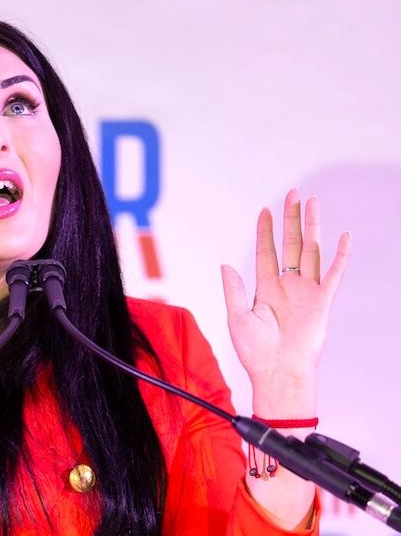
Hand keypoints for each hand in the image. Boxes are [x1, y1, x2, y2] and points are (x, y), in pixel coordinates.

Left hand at [220, 190, 350, 414]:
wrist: (278, 373)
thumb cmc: (256, 352)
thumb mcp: (237, 317)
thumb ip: (234, 290)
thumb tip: (225, 265)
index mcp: (266, 289)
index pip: (266, 252)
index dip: (265, 231)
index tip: (265, 210)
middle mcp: (288, 286)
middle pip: (290, 245)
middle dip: (291, 219)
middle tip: (293, 194)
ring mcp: (306, 292)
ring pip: (311, 251)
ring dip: (312, 227)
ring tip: (313, 203)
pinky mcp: (322, 302)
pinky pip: (333, 274)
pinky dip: (340, 256)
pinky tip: (343, 236)